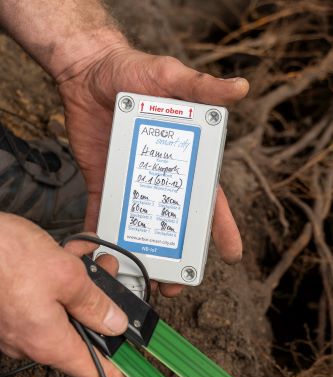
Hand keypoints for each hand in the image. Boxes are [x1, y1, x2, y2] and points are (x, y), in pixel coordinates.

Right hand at [0, 214, 126, 376]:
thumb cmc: (6, 255)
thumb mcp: (67, 276)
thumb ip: (95, 304)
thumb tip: (114, 323)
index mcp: (47, 341)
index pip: (91, 369)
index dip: (116, 367)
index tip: (132, 364)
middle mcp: (29, 339)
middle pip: (79, 333)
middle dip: (101, 306)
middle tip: (113, 284)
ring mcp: (17, 324)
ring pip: (62, 311)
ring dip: (82, 286)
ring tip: (93, 259)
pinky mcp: (9, 307)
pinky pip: (42, 300)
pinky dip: (59, 280)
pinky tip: (70, 253)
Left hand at [58, 46, 248, 294]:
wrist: (88, 71)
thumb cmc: (135, 71)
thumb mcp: (172, 77)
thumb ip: (202, 87)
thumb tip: (239, 89)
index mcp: (185, 157)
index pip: (208, 198)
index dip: (220, 227)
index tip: (231, 255)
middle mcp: (160, 175)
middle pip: (176, 222)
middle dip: (180, 254)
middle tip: (177, 284)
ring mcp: (132, 180)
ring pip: (142, 224)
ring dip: (143, 253)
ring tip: (142, 280)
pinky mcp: (104, 181)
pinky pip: (103, 212)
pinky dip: (101, 234)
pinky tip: (102, 255)